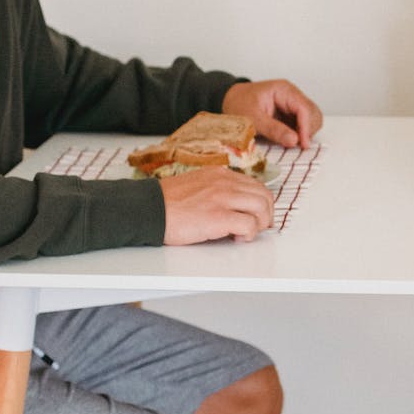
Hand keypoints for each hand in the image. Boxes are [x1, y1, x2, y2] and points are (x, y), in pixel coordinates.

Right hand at [159, 167, 274, 243]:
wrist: (147, 209)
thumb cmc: (167, 203)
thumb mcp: (196, 185)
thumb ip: (216, 190)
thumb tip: (234, 205)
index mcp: (220, 174)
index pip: (255, 185)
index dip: (261, 203)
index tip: (258, 216)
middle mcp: (225, 183)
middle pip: (264, 195)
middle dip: (266, 214)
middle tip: (258, 227)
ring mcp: (222, 198)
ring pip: (261, 208)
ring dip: (259, 224)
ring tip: (246, 233)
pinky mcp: (218, 217)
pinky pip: (249, 225)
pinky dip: (248, 234)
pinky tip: (237, 238)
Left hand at [224, 79, 322, 147]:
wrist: (229, 101)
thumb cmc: (238, 105)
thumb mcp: (253, 118)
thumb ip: (274, 129)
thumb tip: (294, 141)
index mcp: (284, 90)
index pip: (304, 108)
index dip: (307, 127)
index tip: (303, 144)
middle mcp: (292, 95)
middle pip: (313, 113)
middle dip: (308, 130)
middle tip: (297, 145)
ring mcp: (292, 105)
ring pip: (312, 119)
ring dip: (306, 133)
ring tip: (292, 143)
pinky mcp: (290, 114)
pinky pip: (303, 124)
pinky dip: (301, 134)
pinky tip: (290, 140)